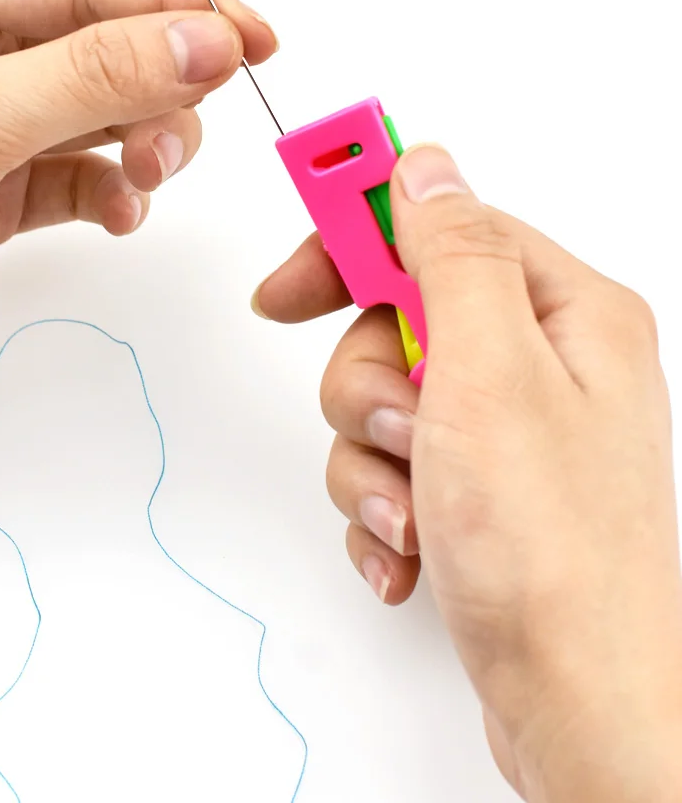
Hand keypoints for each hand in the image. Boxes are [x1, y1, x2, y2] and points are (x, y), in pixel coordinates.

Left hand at [0, 0, 276, 448]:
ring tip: (150, 174)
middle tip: (193, 120)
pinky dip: (112, 194)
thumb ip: (93, 76)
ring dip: (143, 140)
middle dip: (161, 80)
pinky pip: (79, 179)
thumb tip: (200, 38)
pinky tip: (118, 213)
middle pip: (101, 46)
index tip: (250, 34)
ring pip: (99, 115)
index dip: (175, 2)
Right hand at [253, 145, 681, 801]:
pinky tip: (414, 550)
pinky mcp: (472, 489)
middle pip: (394, 321)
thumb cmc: (552, 548)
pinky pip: (387, 466)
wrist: (577, 702)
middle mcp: (538, 365)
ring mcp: (503, 431)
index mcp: (562, 314)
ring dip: (372, 460)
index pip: (437, 228)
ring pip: (378, 401)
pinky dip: (383, 507)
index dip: (354, 242)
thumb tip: (423, 168)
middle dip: (368, 384)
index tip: (292, 278)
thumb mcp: (489, 371)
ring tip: (415, 509)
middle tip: (398, 427)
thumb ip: (452, 253)